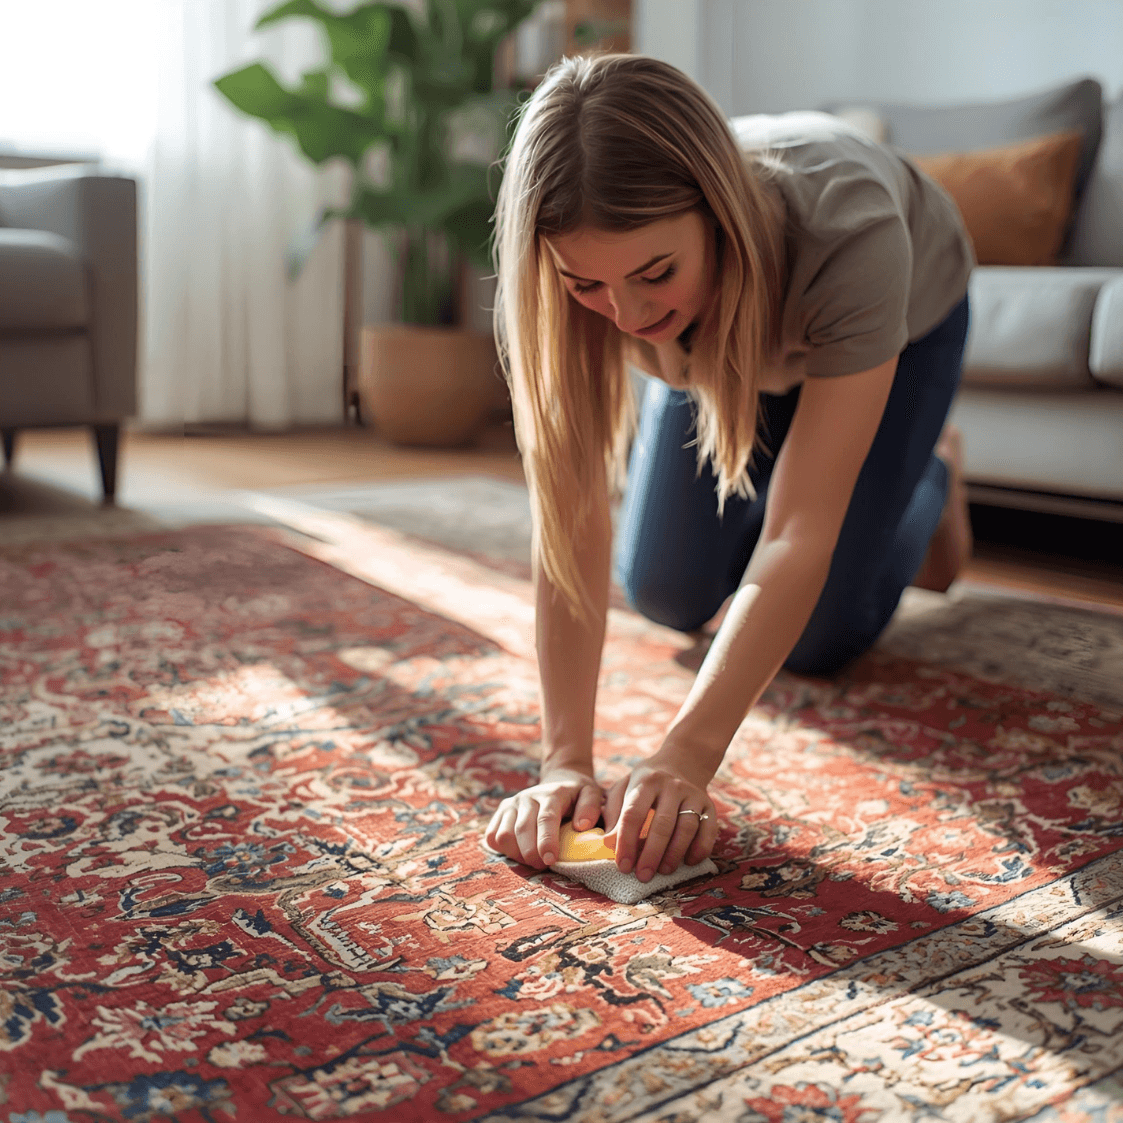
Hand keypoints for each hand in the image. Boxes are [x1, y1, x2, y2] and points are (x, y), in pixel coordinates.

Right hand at [484, 766, 604, 868]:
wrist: (560, 781)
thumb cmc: (577, 795)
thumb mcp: (592, 794)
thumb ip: (590, 808)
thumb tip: (581, 826)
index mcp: (552, 794)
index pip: (546, 818)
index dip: (546, 841)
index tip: (550, 860)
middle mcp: (528, 797)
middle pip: (522, 830)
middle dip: (531, 854)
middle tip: (543, 865)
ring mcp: (512, 803)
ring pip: (503, 835)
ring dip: (516, 854)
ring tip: (532, 859)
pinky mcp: (502, 811)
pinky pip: (492, 836)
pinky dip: (503, 850)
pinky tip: (519, 852)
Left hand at [602, 748, 717, 880]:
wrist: (682, 761)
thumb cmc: (646, 782)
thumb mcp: (624, 788)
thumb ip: (614, 813)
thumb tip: (608, 844)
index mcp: (646, 781)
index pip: (633, 814)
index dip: (627, 842)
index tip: (622, 866)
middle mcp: (671, 786)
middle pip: (662, 824)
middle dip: (651, 853)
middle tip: (643, 876)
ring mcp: (693, 794)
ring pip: (687, 828)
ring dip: (675, 853)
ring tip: (664, 871)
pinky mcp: (709, 804)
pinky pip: (709, 829)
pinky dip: (701, 848)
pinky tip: (690, 862)